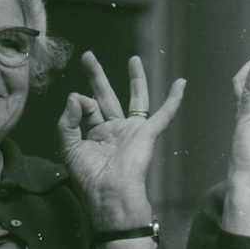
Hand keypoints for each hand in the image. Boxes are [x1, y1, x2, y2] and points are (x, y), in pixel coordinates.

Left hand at [58, 51, 184, 231]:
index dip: (79, 103)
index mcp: (95, 133)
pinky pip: (164, 113)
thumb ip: (69, 121)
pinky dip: (174, 98)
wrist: (112, 192)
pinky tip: (181, 83)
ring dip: (136, 79)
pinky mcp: (148, 133)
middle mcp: (114, 128)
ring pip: (136, 98)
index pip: (85, 107)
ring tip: (133, 59)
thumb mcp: (70, 147)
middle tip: (88, 56)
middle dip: (97, 76)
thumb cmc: (90, 176)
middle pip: (106, 95)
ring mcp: (133, 129)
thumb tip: (75, 95)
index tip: (77, 104)